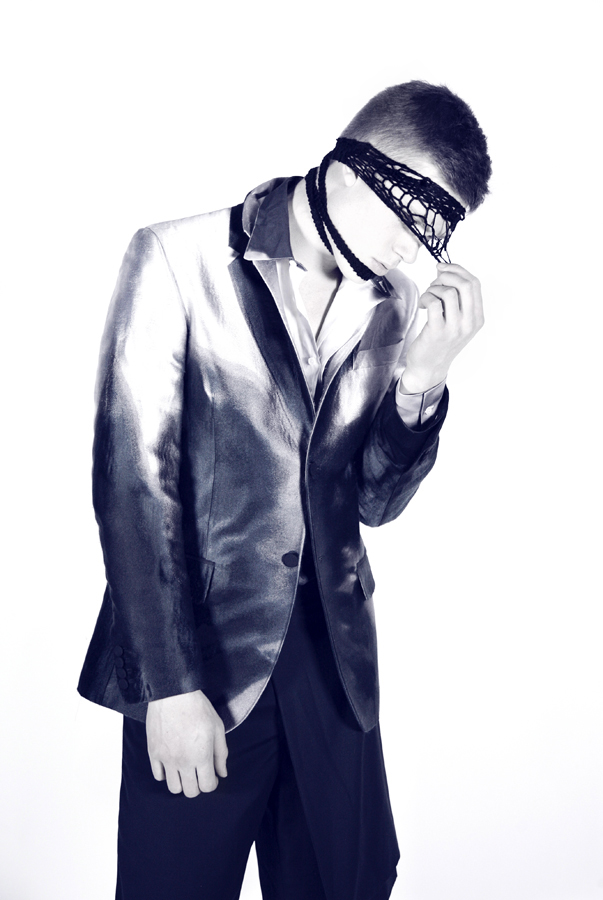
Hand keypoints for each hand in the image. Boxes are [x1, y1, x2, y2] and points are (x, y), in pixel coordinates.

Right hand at [146, 689, 227, 797]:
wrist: (173, 693)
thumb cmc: (198, 707)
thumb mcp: (217, 727)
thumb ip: (221, 753)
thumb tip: (222, 773)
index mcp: (201, 756)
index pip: (207, 786)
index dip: (212, 783)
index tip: (212, 775)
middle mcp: (183, 762)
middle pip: (190, 791)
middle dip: (198, 785)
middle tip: (200, 773)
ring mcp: (166, 759)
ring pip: (173, 788)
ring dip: (182, 783)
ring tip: (186, 770)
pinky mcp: (153, 752)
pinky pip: (158, 776)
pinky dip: (165, 774)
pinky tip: (172, 764)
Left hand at [400, 263, 483, 393]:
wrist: (429, 367)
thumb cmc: (440, 341)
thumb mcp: (457, 321)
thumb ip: (458, 299)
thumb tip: (446, 271)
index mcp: (477, 318)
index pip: (475, 284)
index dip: (458, 270)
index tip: (444, 268)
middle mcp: (469, 323)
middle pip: (465, 285)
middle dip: (447, 275)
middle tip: (434, 280)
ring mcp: (455, 328)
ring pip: (448, 292)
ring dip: (433, 288)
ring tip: (428, 296)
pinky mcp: (437, 331)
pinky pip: (434, 302)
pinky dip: (426, 297)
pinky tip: (423, 305)